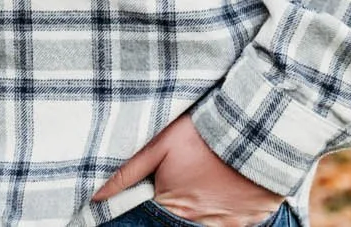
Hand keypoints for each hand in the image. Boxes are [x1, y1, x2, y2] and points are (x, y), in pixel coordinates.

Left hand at [92, 114, 283, 226]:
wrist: (253, 132)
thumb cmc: (201, 135)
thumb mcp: (159, 146)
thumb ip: (127, 173)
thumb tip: (96, 195)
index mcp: (172, 206)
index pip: (153, 213)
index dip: (156, 194)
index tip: (165, 179)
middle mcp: (197, 222)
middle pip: (179, 218)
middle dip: (180, 199)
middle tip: (191, 175)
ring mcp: (226, 224)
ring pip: (206, 221)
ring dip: (204, 204)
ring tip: (209, 178)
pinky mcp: (250, 220)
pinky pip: (233, 221)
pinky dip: (228, 208)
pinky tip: (229, 186)